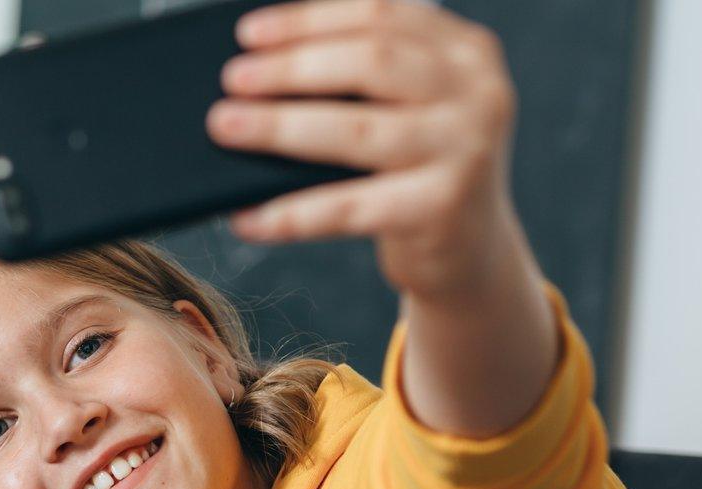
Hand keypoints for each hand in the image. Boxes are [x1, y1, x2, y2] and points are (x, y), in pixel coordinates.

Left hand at [205, 0, 523, 302]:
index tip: (248, 34)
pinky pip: (350, 208)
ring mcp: (464, 151)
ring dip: (281, 127)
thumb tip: (260, 66)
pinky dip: (291, 214)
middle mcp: (476, 93)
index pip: (381, 14)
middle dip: (292, 67)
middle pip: (371, 61)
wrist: (472, 251)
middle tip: (233, 78)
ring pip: (358, 131)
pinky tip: (246, 218)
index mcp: (465, 52)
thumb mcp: (409, 108)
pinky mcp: (442, 209)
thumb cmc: (419, 170)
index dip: (309, 20)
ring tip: (225, 126)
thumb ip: (362, 78)